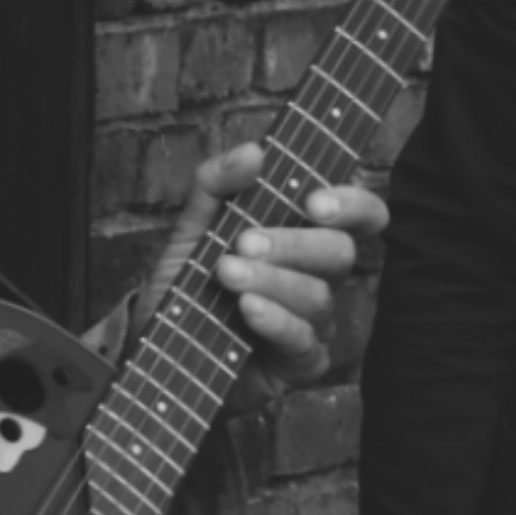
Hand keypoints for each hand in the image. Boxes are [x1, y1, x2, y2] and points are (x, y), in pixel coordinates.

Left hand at [146, 142, 386, 375]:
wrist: (156, 346)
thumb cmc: (189, 284)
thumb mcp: (192, 227)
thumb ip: (216, 184)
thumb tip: (254, 151)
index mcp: (305, 235)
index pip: (359, 214)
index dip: (351, 205)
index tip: (313, 202)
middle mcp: (318, 276)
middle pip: (339, 253)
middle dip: (293, 245)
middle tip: (244, 243)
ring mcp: (313, 322)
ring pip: (318, 297)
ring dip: (272, 281)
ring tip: (227, 274)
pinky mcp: (300, 362)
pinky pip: (303, 341)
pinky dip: (275, 321)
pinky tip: (247, 310)